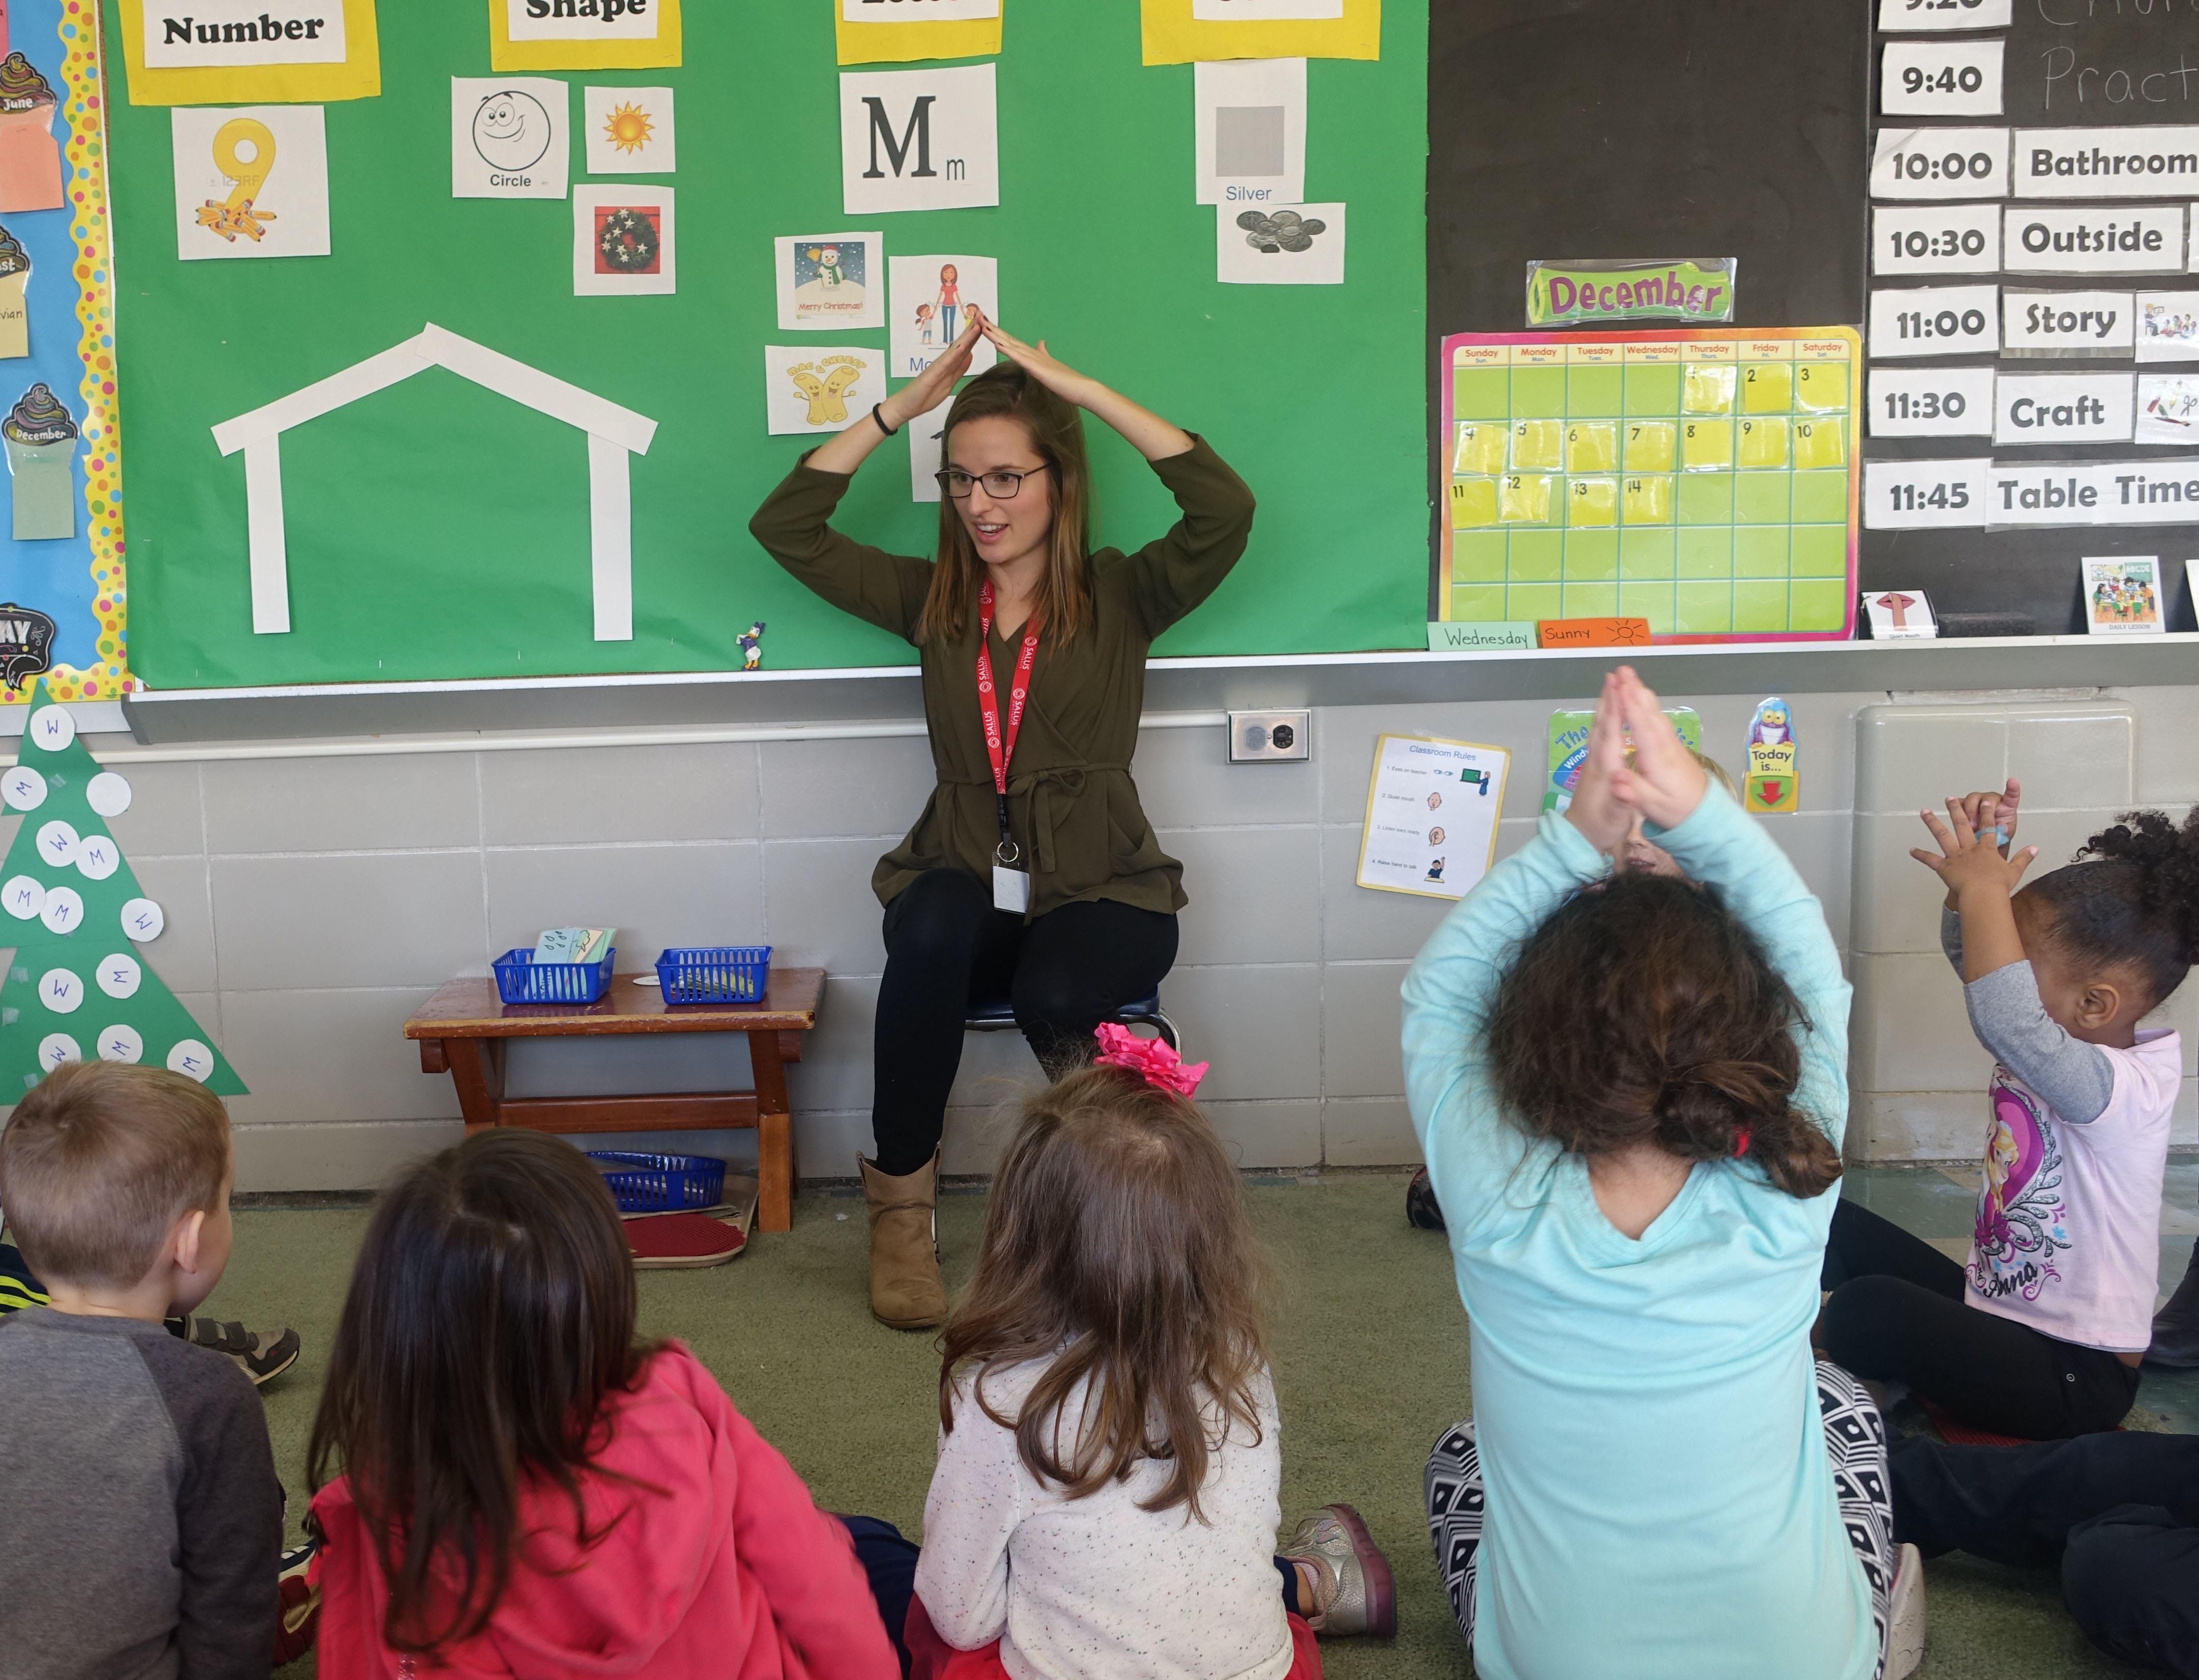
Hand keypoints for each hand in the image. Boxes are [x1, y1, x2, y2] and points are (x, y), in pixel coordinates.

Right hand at [883, 310, 982, 428]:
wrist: (906, 406)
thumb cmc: (925, 396)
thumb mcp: (949, 382)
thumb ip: (959, 369)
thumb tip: (970, 355)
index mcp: (950, 365)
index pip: (966, 347)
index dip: (976, 335)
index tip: (985, 322)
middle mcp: (944, 362)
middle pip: (961, 343)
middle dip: (972, 328)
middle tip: (982, 312)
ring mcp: (938, 367)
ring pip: (955, 349)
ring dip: (967, 336)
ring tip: (977, 323)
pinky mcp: (931, 374)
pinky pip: (945, 363)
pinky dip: (954, 353)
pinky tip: (962, 345)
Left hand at [977, 312, 1104, 408]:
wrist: (1081, 388)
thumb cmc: (1066, 381)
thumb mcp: (1049, 364)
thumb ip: (1043, 353)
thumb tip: (1041, 342)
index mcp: (1032, 354)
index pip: (1010, 341)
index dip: (997, 332)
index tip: (984, 324)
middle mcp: (1032, 353)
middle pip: (1007, 338)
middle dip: (992, 328)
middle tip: (977, 316)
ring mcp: (1035, 360)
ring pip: (1011, 345)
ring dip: (996, 335)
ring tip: (982, 325)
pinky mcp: (1038, 368)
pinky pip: (1019, 358)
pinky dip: (1007, 350)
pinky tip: (997, 343)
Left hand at [1564, 673, 1633, 854]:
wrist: (1579, 838)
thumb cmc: (1600, 827)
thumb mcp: (1615, 817)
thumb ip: (1619, 798)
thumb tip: (1622, 781)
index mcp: (1605, 768)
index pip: (1611, 734)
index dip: (1615, 710)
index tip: (1619, 687)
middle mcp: (1597, 760)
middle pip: (1603, 724)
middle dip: (1608, 699)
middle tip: (1614, 675)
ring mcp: (1594, 762)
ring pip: (1599, 728)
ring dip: (1604, 706)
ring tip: (1610, 686)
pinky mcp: (1595, 767)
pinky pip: (1601, 736)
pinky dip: (1605, 720)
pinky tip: (1608, 715)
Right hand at [1605, 667, 1707, 830]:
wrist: (1704, 812)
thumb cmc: (1675, 810)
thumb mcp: (1653, 806)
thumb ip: (1633, 792)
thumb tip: (1614, 778)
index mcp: (1658, 760)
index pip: (1643, 729)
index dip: (1632, 708)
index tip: (1621, 688)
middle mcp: (1665, 746)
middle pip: (1650, 714)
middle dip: (1635, 690)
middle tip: (1622, 670)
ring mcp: (1671, 743)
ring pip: (1655, 713)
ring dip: (1641, 692)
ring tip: (1629, 675)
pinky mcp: (1673, 744)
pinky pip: (1658, 718)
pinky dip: (1648, 703)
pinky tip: (1642, 695)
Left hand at [1911, 798, 2038, 902]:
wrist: (1984, 895)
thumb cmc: (1999, 885)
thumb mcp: (2015, 870)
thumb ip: (2024, 857)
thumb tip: (2035, 848)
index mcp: (1987, 848)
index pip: (1989, 826)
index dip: (1988, 813)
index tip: (1986, 801)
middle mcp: (1970, 848)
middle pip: (1962, 824)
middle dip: (1956, 809)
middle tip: (1949, 798)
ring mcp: (1955, 856)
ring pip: (1942, 835)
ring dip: (1932, 823)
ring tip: (1924, 811)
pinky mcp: (1944, 867)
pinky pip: (1930, 860)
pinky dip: (1920, 855)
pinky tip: (1911, 850)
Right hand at [1952, 778, 2020, 857]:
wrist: (1983, 844)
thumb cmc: (1996, 837)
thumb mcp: (2004, 837)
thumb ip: (2004, 833)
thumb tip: (2003, 828)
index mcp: (2006, 807)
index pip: (2011, 795)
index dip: (2012, 788)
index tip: (2012, 782)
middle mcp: (1992, 801)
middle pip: (1987, 798)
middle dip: (1982, 811)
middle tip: (1979, 825)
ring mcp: (1977, 801)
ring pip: (1971, 799)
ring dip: (1969, 813)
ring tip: (1971, 826)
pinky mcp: (1964, 804)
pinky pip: (1958, 803)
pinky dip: (1957, 810)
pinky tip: (1958, 818)